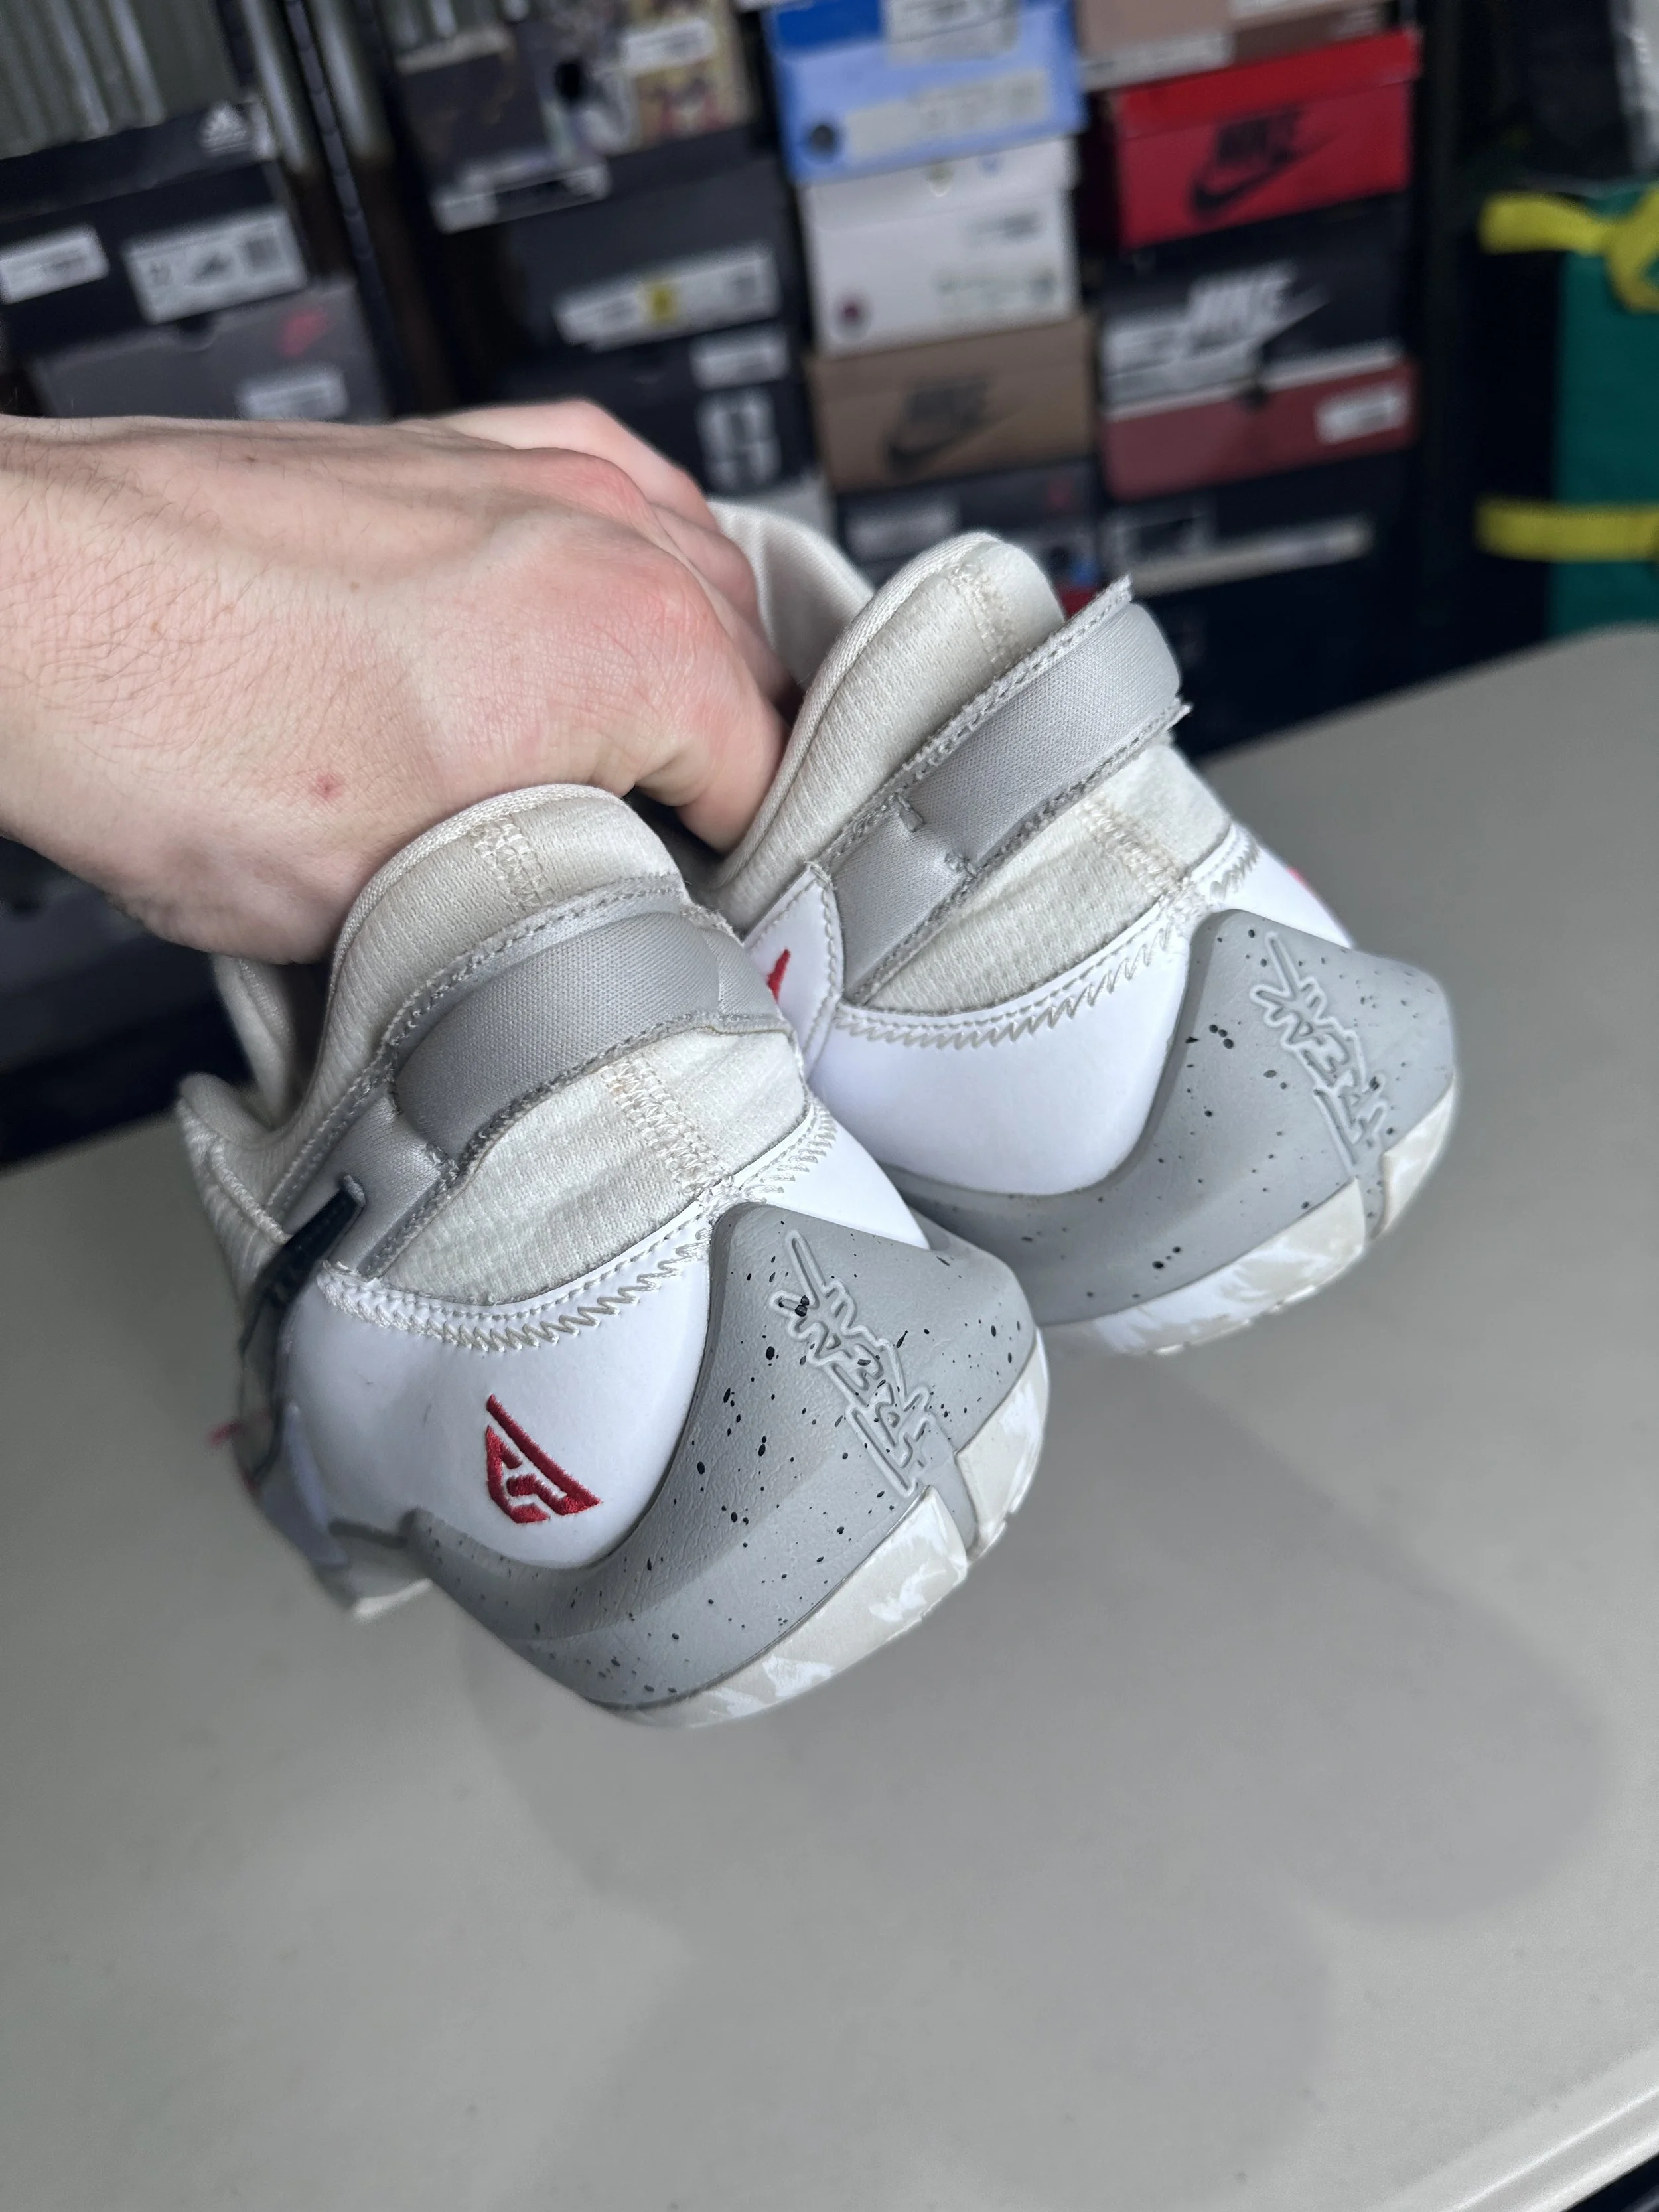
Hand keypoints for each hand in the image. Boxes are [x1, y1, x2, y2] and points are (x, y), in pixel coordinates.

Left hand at [0, 403, 789, 961]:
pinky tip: (600, 616)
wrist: (21, 604)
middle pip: (756, 676)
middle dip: (727, 775)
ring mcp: (530, 474)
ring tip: (642, 759)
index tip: (718, 922)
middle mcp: (603, 535)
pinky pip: (612, 494)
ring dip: (694, 671)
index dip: (753, 876)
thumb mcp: (405, 908)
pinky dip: (630, 567)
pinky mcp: (457, 450)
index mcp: (629, 647)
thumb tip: (597, 926)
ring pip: (698, 576)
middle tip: (674, 867)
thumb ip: (549, 903)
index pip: (777, 783)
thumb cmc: (172, 733)